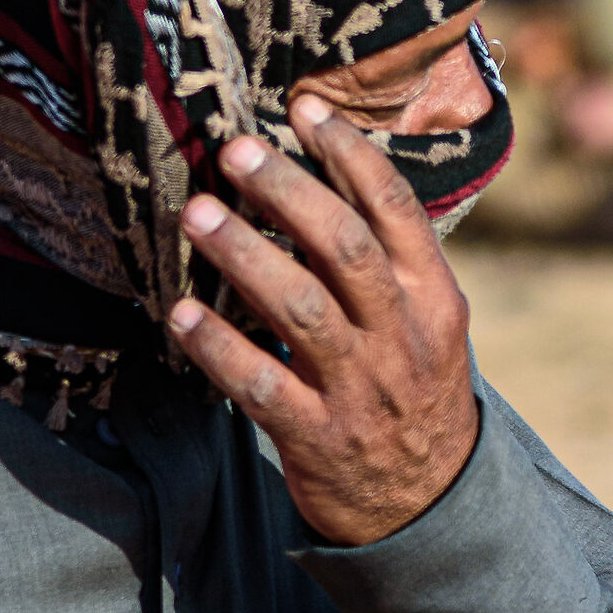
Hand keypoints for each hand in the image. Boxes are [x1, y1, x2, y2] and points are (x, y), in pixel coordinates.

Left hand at [167, 95, 479, 545]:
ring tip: (198, 213)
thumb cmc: (413, 389)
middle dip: (289, 191)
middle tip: (235, 150)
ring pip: (301, 309)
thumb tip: (322, 176)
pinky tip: (179, 314)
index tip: (304, 109)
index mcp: (433, 297)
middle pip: (345, 247)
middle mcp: (402, 335)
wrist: (429, 503)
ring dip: (245, 256)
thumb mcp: (427, 321)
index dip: (350, 154)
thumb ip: (388, 261)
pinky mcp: (316, 437)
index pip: (396, 210)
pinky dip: (217, 346)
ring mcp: (361, 388)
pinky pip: (259, 385)